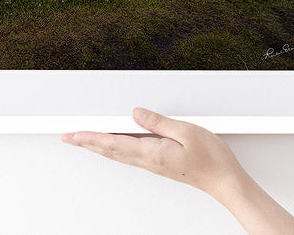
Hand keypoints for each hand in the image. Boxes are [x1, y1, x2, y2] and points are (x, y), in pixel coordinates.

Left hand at [62, 107, 244, 201]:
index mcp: (152, 152)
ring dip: (97, 147)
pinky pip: (129, 156)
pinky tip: (111, 147)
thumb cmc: (211, 158)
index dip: (91, 138)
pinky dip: (113, 150)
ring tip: (83, 140)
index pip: (114, 143)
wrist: (225, 181)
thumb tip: (136, 113)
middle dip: (87, 143)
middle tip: (68, 138)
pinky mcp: (159, 164)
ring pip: (118, 155)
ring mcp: (153, 164)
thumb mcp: (187, 131)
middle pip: (110, 151)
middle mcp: (149, 161)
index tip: (74, 134)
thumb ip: (159, 122)